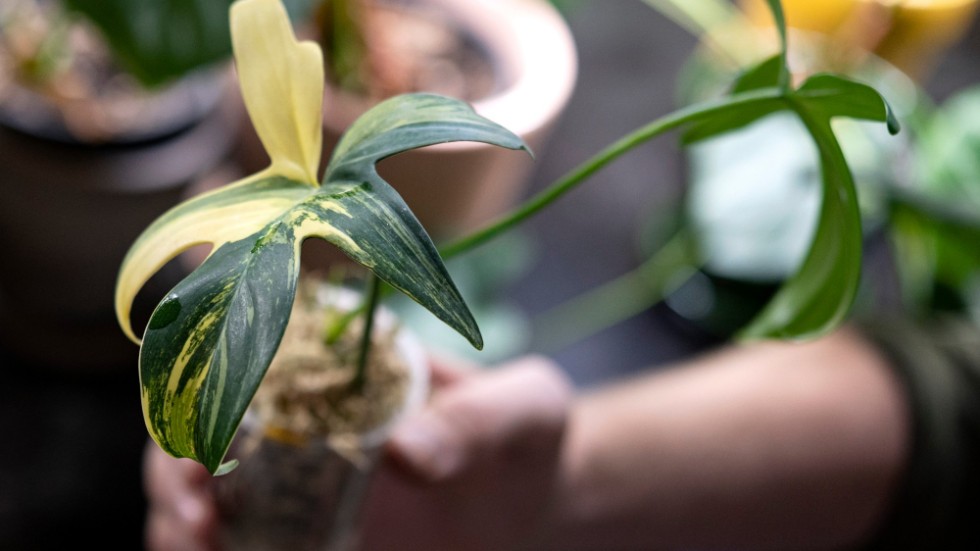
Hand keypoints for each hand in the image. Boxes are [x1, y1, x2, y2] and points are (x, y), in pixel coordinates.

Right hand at [142, 355, 571, 550]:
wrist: (538, 503)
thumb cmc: (526, 436)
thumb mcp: (523, 411)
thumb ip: (477, 418)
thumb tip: (405, 450)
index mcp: (338, 371)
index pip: (245, 360)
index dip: (202, 388)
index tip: (205, 434)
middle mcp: (303, 426)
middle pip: (200, 436)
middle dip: (175, 471)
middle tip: (196, 514)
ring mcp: (299, 490)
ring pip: (205, 503)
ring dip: (176, 524)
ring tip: (196, 548)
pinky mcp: (310, 540)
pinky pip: (247, 547)